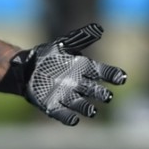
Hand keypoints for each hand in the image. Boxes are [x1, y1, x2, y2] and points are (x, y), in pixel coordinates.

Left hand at [7, 23, 126, 125]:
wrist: (28, 68)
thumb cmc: (49, 55)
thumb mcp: (64, 44)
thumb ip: (80, 38)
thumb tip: (99, 29)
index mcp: (83, 68)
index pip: (102, 72)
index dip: (112, 75)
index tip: (121, 78)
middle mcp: (79, 84)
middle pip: (95, 90)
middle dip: (102, 94)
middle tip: (107, 96)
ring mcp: (66, 96)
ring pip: (81, 104)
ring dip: (87, 108)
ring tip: (92, 111)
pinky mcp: (53, 106)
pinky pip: (63, 113)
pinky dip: (68, 117)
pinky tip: (74, 120)